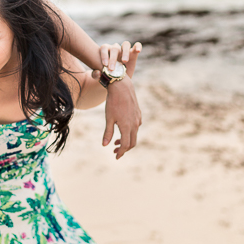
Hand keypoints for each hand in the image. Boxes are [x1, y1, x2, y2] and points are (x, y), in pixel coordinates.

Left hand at [97, 42, 142, 158]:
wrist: (122, 86)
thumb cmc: (113, 102)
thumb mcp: (108, 118)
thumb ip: (108, 132)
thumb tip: (105, 145)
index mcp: (127, 126)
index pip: (125, 145)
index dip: (121, 153)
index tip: (116, 157)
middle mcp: (135, 124)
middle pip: (132, 142)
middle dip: (124, 149)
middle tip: (115, 151)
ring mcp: (138, 119)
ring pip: (134, 135)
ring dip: (126, 140)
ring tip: (116, 142)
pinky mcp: (138, 114)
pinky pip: (136, 127)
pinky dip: (130, 133)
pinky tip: (122, 129)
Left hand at [99, 41, 141, 75]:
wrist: (118, 80)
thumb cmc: (107, 76)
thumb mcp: (101, 77)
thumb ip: (95, 75)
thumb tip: (97, 73)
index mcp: (106, 50)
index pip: (104, 48)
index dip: (104, 55)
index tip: (104, 65)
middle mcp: (115, 48)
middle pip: (114, 48)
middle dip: (113, 59)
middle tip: (112, 69)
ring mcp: (125, 50)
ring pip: (125, 44)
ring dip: (125, 52)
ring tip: (125, 61)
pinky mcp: (133, 53)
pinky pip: (137, 45)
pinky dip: (138, 46)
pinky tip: (138, 51)